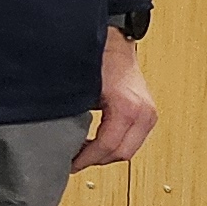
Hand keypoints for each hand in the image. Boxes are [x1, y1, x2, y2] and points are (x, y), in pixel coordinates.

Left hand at [78, 27, 156, 169]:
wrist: (114, 42)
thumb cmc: (97, 58)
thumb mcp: (81, 88)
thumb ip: (73, 114)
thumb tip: (58, 138)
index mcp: (128, 107)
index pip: (108, 146)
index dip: (86, 158)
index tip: (70, 163)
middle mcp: (143, 113)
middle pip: (121, 153)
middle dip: (96, 159)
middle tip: (74, 160)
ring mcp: (148, 115)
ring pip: (128, 150)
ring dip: (105, 154)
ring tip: (83, 152)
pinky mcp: (147, 115)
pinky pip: (131, 140)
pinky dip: (114, 145)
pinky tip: (95, 142)